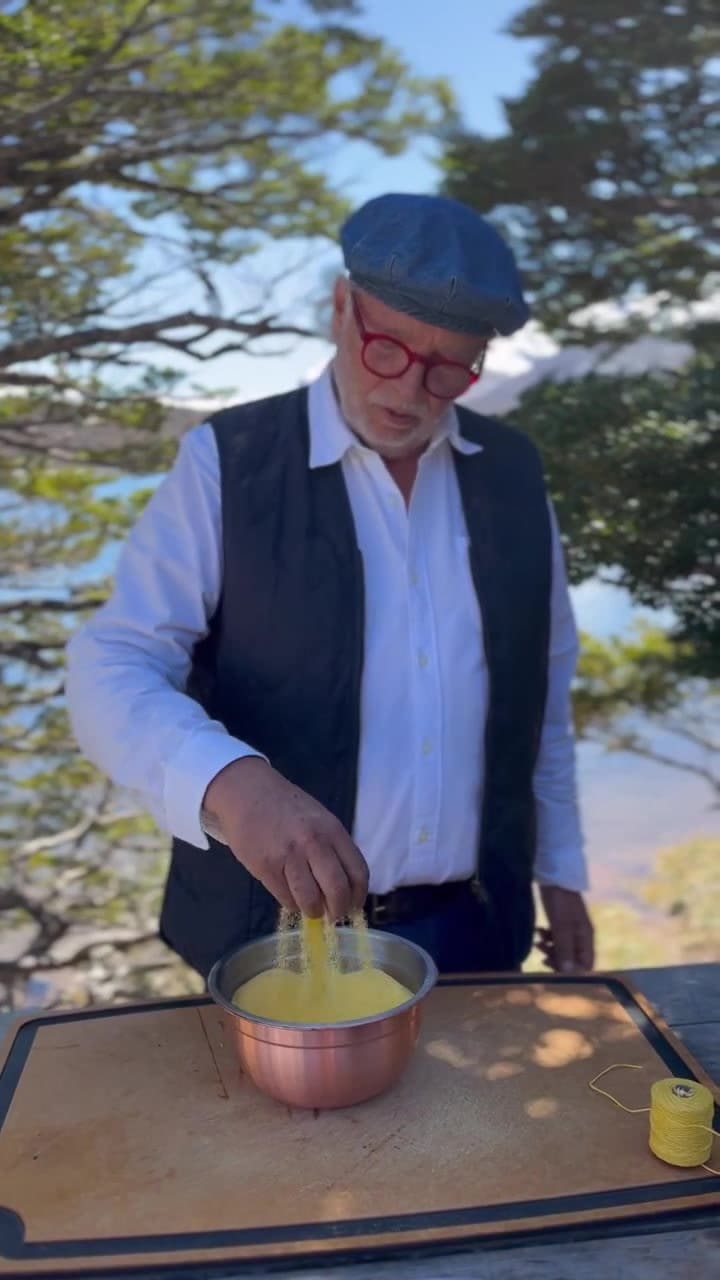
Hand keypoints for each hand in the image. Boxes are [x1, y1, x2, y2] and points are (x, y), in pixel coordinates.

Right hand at [202, 757, 368, 920]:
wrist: (246, 793)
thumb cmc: (286, 807)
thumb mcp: (319, 819)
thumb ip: (333, 847)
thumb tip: (344, 886)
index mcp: (332, 831)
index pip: (357, 872)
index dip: (359, 896)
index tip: (354, 905)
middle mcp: (314, 843)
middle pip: (337, 890)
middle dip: (338, 910)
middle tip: (333, 915)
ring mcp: (289, 856)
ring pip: (311, 900)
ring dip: (314, 911)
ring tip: (311, 909)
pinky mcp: (266, 867)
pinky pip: (286, 899)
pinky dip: (292, 904)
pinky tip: (291, 896)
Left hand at [536, 885, 594, 972]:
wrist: (554, 875)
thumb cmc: (560, 901)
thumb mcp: (561, 926)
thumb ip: (565, 949)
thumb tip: (568, 974)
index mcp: (586, 938)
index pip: (586, 965)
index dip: (572, 972)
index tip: (554, 970)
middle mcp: (582, 936)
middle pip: (573, 959)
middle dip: (558, 960)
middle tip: (542, 957)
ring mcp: (572, 928)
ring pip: (563, 949)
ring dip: (550, 949)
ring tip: (537, 942)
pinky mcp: (562, 922)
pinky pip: (557, 938)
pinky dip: (548, 939)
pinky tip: (538, 933)